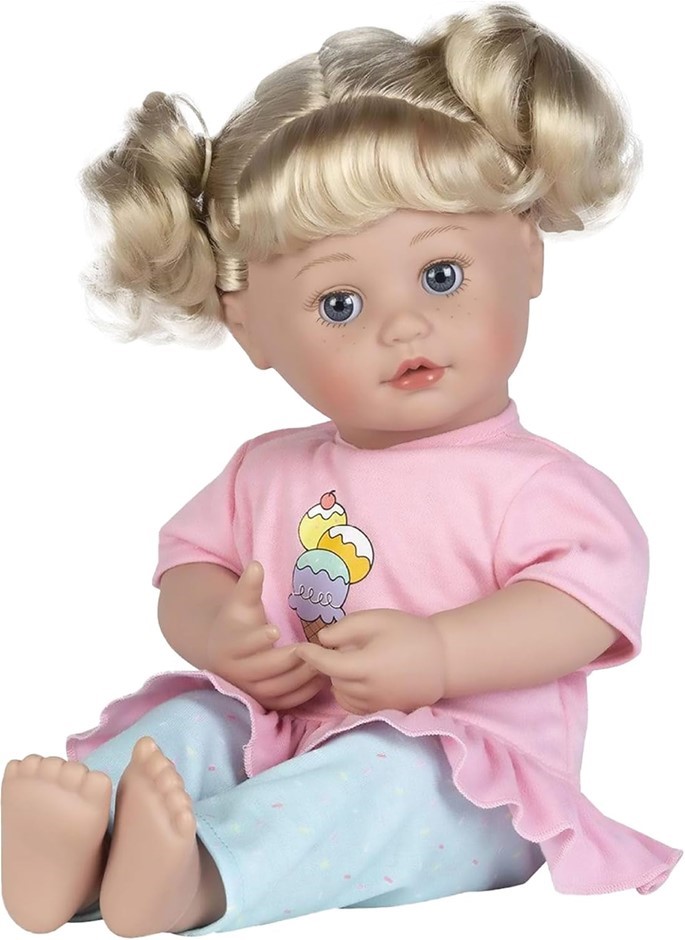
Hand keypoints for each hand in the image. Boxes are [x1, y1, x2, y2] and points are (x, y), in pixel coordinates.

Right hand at [206, 561, 326, 709]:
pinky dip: (305, 693)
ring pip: (277, 690)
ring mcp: (251, 691)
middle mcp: (236, 673)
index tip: (275, 629)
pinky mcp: (265, 702)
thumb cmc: (237, 622)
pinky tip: (323, 678)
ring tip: (323, 661)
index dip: (258, 639)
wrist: (224, 651)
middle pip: (263, 670)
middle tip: (311, 647)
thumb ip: (248, 586)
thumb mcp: (239, 602)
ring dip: (301, 677)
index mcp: (228, 646)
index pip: (242, 645)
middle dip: (289, 660)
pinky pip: (286, 702)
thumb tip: (256, 565)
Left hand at [294, 608, 445, 714]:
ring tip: (351, 661)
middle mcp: (368, 692)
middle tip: (339, 647)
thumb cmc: (410, 634)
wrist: (443, 660)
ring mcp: (375, 706)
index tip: (300, 648)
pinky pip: (352, 705)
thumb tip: (323, 639)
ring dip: (337, 679)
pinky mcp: (381, 712)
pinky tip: (357, 678)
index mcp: (366, 667)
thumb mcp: (377, 619)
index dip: (310, 655)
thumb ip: (346, 628)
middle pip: (332, 679)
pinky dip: (347, 693)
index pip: (327, 665)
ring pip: (340, 694)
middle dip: (328, 664)